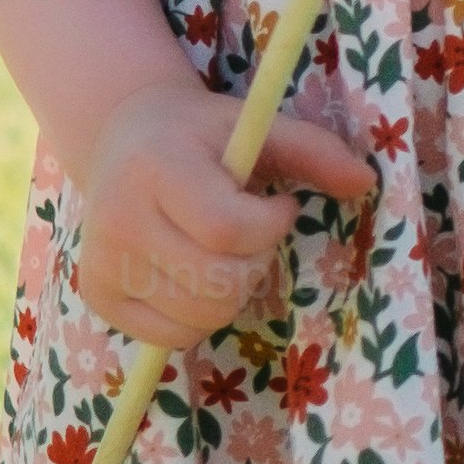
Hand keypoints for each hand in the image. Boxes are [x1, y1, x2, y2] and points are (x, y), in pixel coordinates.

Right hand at [60, 70, 376, 347]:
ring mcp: (102, 262)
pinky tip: (195, 273)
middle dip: (255, 263)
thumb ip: (313, 150)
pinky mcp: (97, 296)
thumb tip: (365, 181)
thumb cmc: (200, 135)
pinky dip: (200, 316)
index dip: (269, 227)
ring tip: (222, 250)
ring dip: (233, 291)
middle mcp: (117, 218)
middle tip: (251, 233)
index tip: (278, 206)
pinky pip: (174, 337)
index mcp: (156, 166)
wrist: (122, 137)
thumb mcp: (255, 126)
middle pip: (217, 283)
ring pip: (199, 317)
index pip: (225, 229)